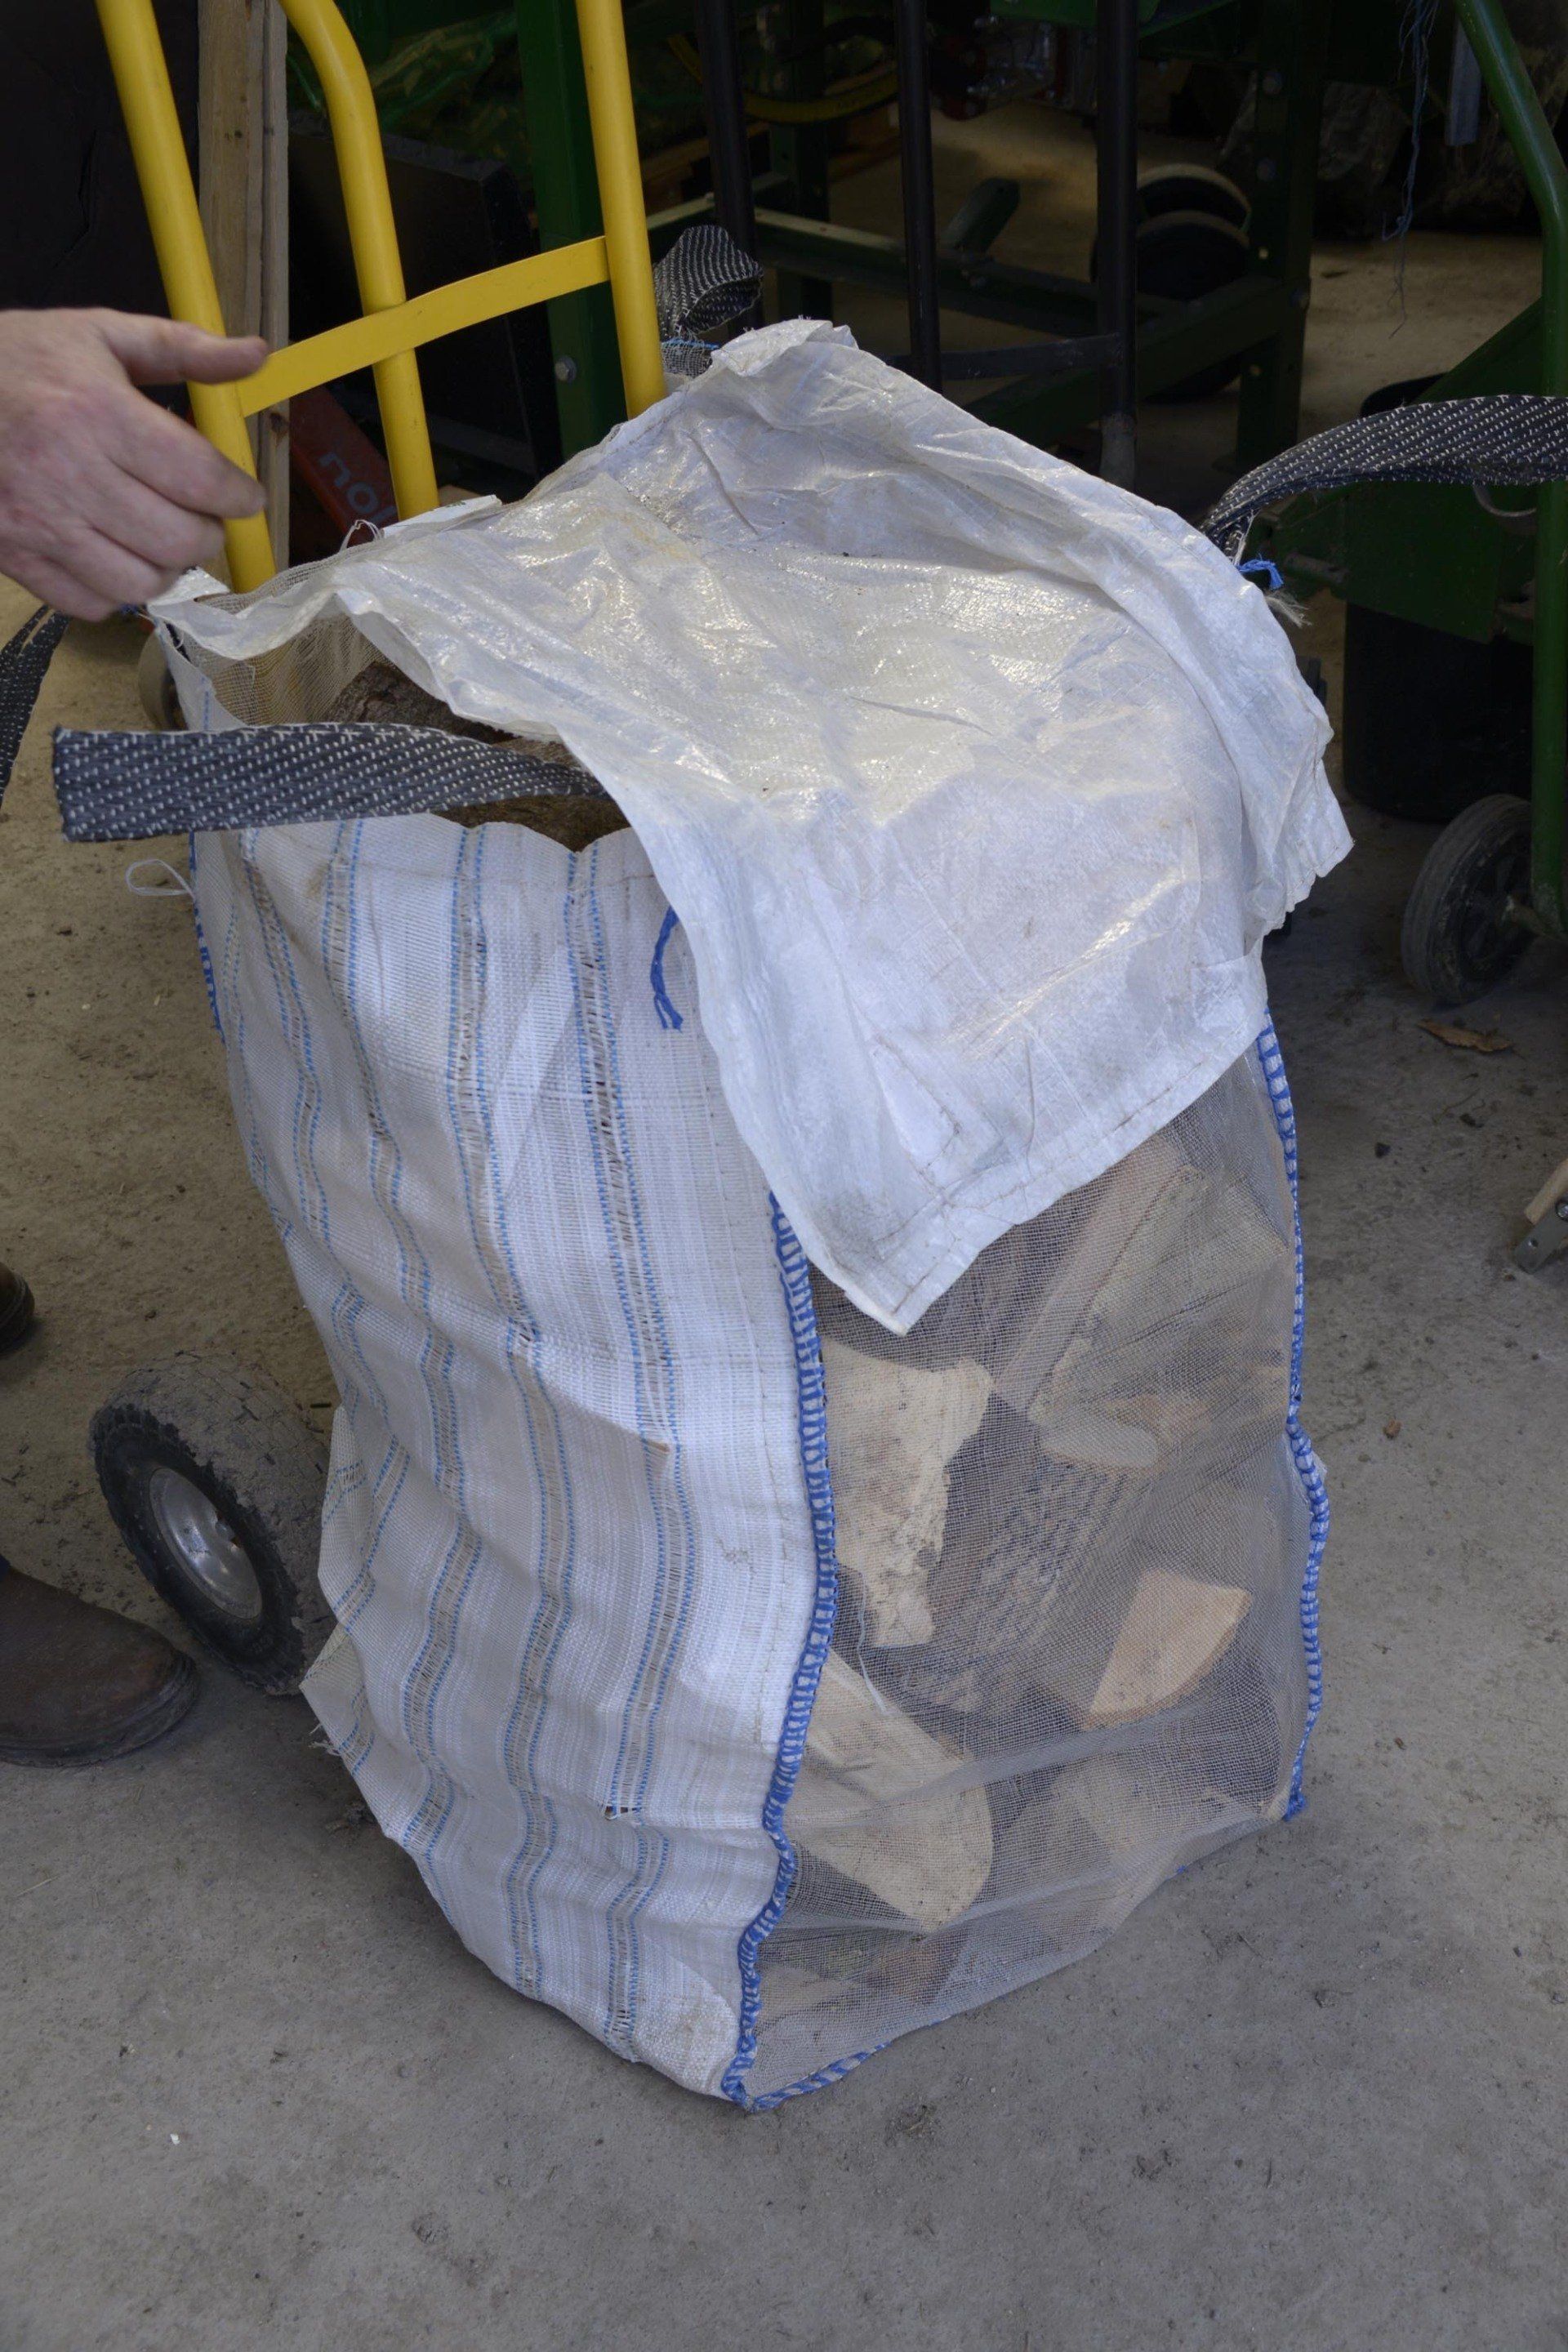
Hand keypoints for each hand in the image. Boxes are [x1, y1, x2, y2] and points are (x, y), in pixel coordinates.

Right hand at [0, 309, 267, 620]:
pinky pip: (91, 603)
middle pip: (180, 540)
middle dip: (209, 532)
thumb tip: (257, 354)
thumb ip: (183, 348)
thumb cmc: (17, 360)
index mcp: (98, 413)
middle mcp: (70, 473)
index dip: (239, 496)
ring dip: (167, 567)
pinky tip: (114, 555)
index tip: (244, 496)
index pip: (201, 478)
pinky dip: (116, 590)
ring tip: (161, 536)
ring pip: (142, 582)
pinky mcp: (15, 555)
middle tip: (203, 515)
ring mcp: (40, 522)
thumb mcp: (99, 334)